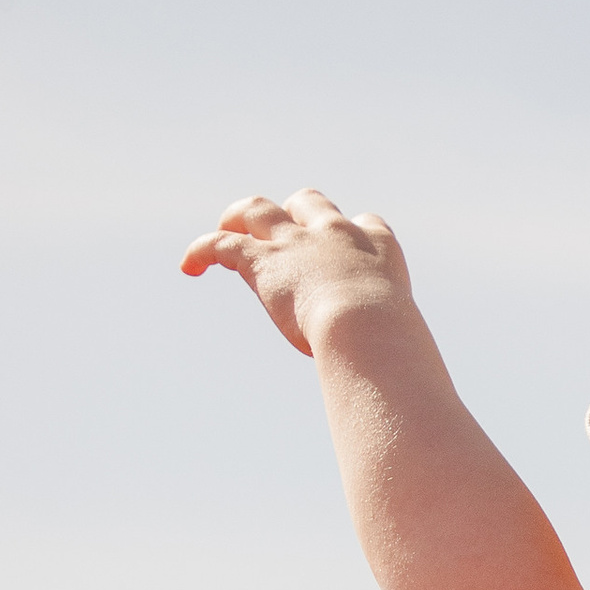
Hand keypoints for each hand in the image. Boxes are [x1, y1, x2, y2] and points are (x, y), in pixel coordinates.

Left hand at [179, 188, 413, 357]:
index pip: (368, 224)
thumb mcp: (399, 337)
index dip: (355, 231)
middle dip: (294, 211)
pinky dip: (202, 251)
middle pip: (310, 202)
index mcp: (379, 250)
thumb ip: (393, 349)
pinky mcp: (263, 260)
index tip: (350, 251)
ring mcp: (297, 243)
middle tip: (282, 230)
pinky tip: (189, 267)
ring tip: (227, 225)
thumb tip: (398, 386)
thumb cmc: (391, 339)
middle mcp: (336, 235)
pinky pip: (222, 244)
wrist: (366, 324)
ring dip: (241, 215)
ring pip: (260, 209)